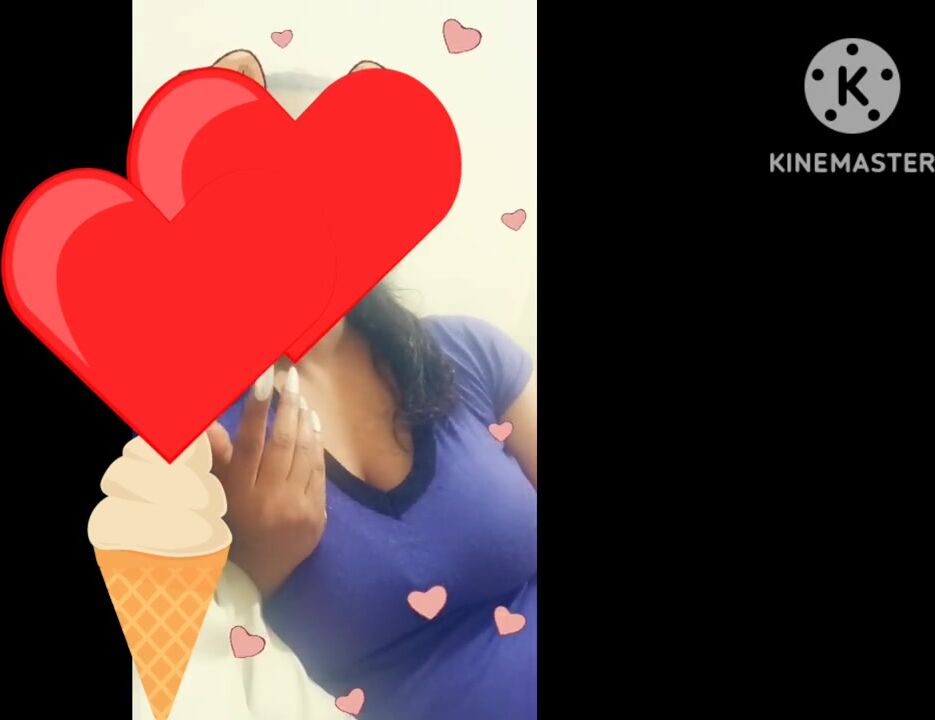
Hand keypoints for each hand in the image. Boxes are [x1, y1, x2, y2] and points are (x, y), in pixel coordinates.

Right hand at [207, 365, 325, 596]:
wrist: (254, 578)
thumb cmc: (229, 529)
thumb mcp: (216, 496)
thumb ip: (216, 459)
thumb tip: (209, 424)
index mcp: (239, 493)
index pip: (250, 441)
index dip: (257, 407)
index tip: (264, 376)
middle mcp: (269, 500)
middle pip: (283, 442)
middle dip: (287, 404)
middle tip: (290, 376)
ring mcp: (296, 509)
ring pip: (305, 453)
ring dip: (305, 420)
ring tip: (301, 397)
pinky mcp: (316, 517)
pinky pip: (319, 472)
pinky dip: (318, 445)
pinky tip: (315, 424)